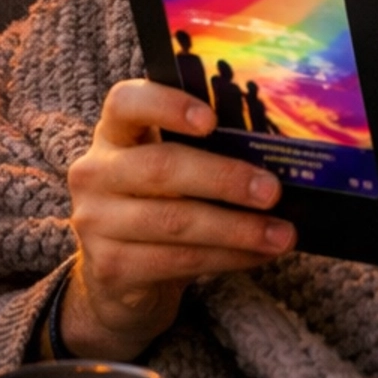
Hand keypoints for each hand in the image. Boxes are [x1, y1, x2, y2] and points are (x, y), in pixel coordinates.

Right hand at [63, 80, 292, 360]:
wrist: (118, 274)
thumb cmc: (159, 203)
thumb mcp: (170, 169)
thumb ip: (204, 152)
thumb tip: (278, 155)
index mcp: (113, 134)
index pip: (126, 103)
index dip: (167, 106)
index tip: (212, 119)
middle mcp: (95, 173)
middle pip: (162, 168)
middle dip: (225, 179)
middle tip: (272, 191)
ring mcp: (95, 223)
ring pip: (175, 221)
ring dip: (237, 229)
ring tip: (282, 234)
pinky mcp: (110, 267)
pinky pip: (177, 261)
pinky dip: (227, 258)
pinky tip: (259, 255)